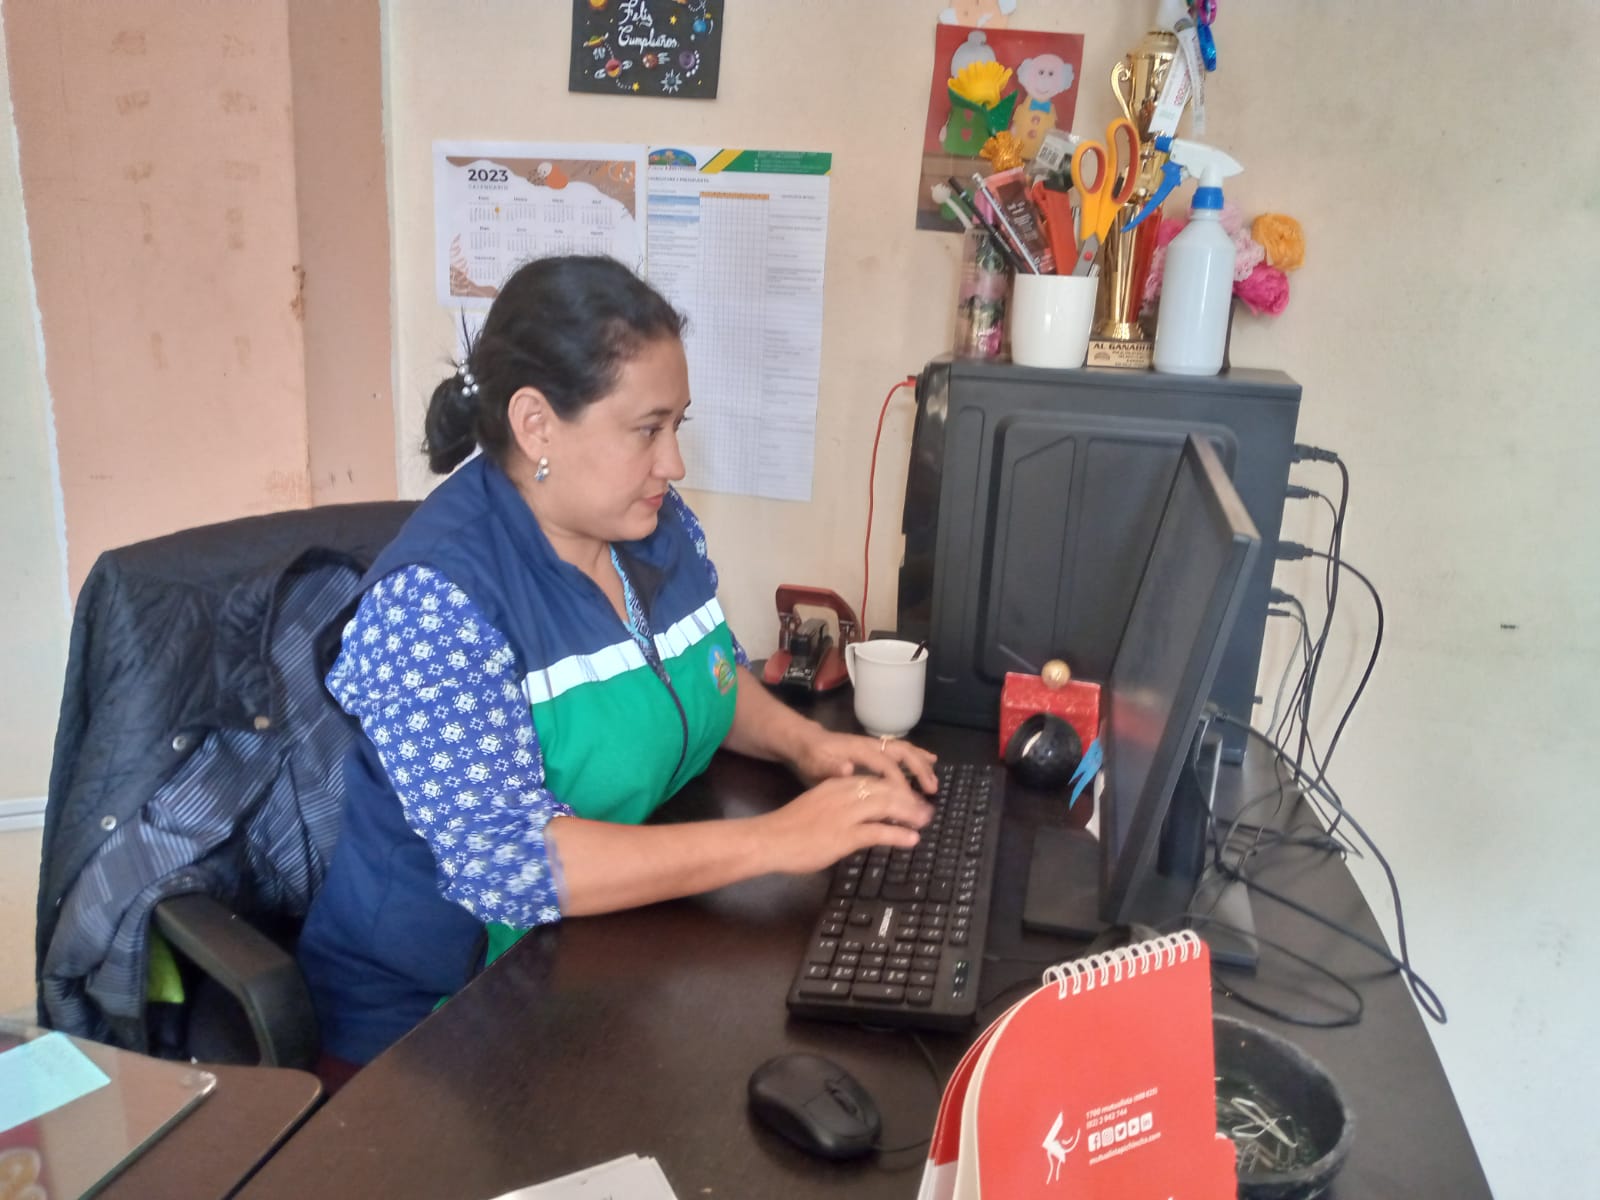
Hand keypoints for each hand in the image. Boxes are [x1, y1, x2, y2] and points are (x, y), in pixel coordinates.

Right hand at [757, 773, 935, 875]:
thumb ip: (840, 805)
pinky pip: (878, 831)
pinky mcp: (845, 835)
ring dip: (910, 813)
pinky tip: (911, 840)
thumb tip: (860, 813)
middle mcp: (844, 793)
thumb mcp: (819, 806)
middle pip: (887, 790)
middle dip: (910, 799)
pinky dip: (898, 834)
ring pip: (887, 806)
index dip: (898, 788)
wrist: (770, 839)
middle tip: (926, 809)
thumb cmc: (790, 827)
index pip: (875, 780)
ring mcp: (845, 814)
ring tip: (924, 821)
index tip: (912, 797)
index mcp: (837, 784)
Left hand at [789, 730, 939, 794]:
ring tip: (934, 783)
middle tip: (931, 790)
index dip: (899, 781)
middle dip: (918, 770)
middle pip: (900, 753)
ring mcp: (875, 745)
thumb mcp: (814, 766)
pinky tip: (930, 762)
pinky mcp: (875, 749)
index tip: (910, 801)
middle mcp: (870, 744)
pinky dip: (917, 756)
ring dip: (921, 764)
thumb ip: (830, 768)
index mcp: (857, 750)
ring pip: (903, 750)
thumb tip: (848, 769)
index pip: (884, 764)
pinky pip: (900, 750)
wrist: (804, 742)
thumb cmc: (811, 758)